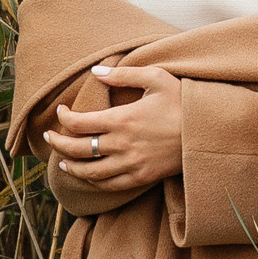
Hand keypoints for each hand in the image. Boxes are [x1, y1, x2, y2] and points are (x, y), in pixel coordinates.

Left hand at [44, 61, 184, 202]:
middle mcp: (122, 145)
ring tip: (62, 162)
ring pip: (90, 172)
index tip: (60, 112)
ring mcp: (131, 164)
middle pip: (77, 150)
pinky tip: (88, 176)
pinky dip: (94, 182)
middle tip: (49, 138)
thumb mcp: (156, 78)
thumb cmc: (183, 101)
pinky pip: (110, 185)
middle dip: (58, 144)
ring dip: (72, 167)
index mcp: (122, 119)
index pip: (79, 123)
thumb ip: (123, 74)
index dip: (63, 118)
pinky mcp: (142, 177)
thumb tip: (95, 72)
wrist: (208, 132)